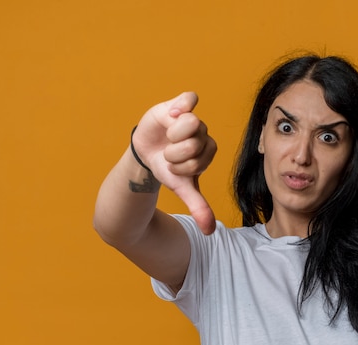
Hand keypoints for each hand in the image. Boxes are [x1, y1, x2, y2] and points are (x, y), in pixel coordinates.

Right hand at [132, 92, 216, 233]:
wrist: (147, 154)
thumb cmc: (168, 169)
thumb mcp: (182, 187)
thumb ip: (198, 205)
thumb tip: (210, 232)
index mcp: (208, 149)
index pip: (203, 157)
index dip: (184, 166)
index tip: (175, 168)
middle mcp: (202, 132)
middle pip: (195, 142)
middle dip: (175, 155)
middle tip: (168, 155)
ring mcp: (190, 118)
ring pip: (189, 123)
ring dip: (171, 138)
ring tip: (166, 139)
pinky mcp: (177, 105)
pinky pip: (189, 98)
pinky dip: (181, 106)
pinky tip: (171, 115)